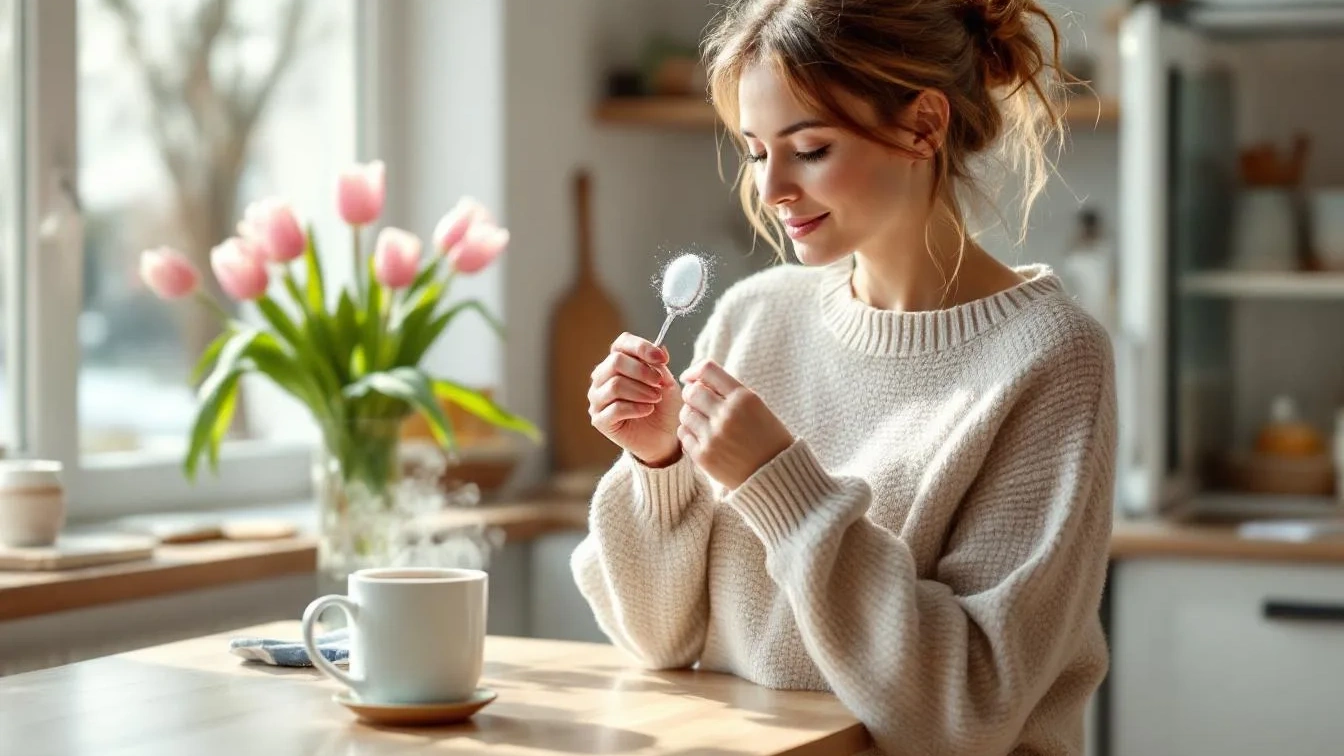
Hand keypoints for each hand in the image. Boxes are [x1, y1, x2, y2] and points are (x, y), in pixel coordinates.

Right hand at [588, 332, 682, 466]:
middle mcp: (602, 378)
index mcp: (617, 363)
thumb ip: (660, 366)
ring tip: (656, 398)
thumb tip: (660, 347)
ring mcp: (598, 399)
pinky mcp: (599, 420)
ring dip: (641, 391)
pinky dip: (636, 408)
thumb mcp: (666, 383)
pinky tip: (647, 410)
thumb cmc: (664, 408)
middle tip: (660, 384)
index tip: (663, 359)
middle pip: (616, 362)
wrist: (664, 439)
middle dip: (643, 371)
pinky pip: (615, 408)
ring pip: (615, 385)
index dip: (642, 348)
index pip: (621, 343)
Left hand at [678, 359, 793, 489]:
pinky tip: (703, 438)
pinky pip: (683, 435)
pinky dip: (689, 434)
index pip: (708, 370)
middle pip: (691, 391)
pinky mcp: (704, 456)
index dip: (694, 371)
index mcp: (744, 398)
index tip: (691, 377)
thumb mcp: (757, 407)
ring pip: (684, 413)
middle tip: (698, 403)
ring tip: (704, 423)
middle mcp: (727, 414)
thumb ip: (730, 392)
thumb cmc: (768, 438)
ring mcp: (714, 436)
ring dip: (690, 415)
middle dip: (691, 394)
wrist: (775, 475)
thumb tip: (696, 380)